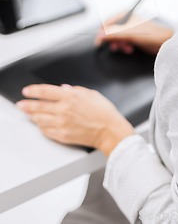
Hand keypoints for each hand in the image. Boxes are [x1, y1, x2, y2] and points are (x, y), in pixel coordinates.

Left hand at [16, 84, 135, 156]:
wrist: (109, 131)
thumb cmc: (104, 113)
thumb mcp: (91, 94)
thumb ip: (76, 90)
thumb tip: (64, 88)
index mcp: (71, 97)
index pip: (45, 91)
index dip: (33, 90)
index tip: (27, 91)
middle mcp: (63, 110)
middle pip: (38, 106)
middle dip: (27, 104)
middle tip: (21, 104)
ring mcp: (61, 123)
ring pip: (40, 119)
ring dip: (32, 116)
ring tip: (29, 113)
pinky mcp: (62, 135)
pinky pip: (46, 131)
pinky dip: (41, 127)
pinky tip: (41, 124)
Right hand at [95, 13, 173, 55]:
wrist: (164, 42)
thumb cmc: (151, 34)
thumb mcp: (129, 34)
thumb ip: (113, 34)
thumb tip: (99, 36)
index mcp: (125, 15)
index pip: (106, 23)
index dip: (101, 33)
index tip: (99, 43)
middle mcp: (126, 20)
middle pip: (111, 32)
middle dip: (113, 41)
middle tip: (117, 47)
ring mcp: (130, 28)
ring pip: (116, 38)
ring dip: (120, 45)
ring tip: (126, 48)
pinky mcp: (133, 36)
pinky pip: (123, 42)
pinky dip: (124, 47)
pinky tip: (130, 49)